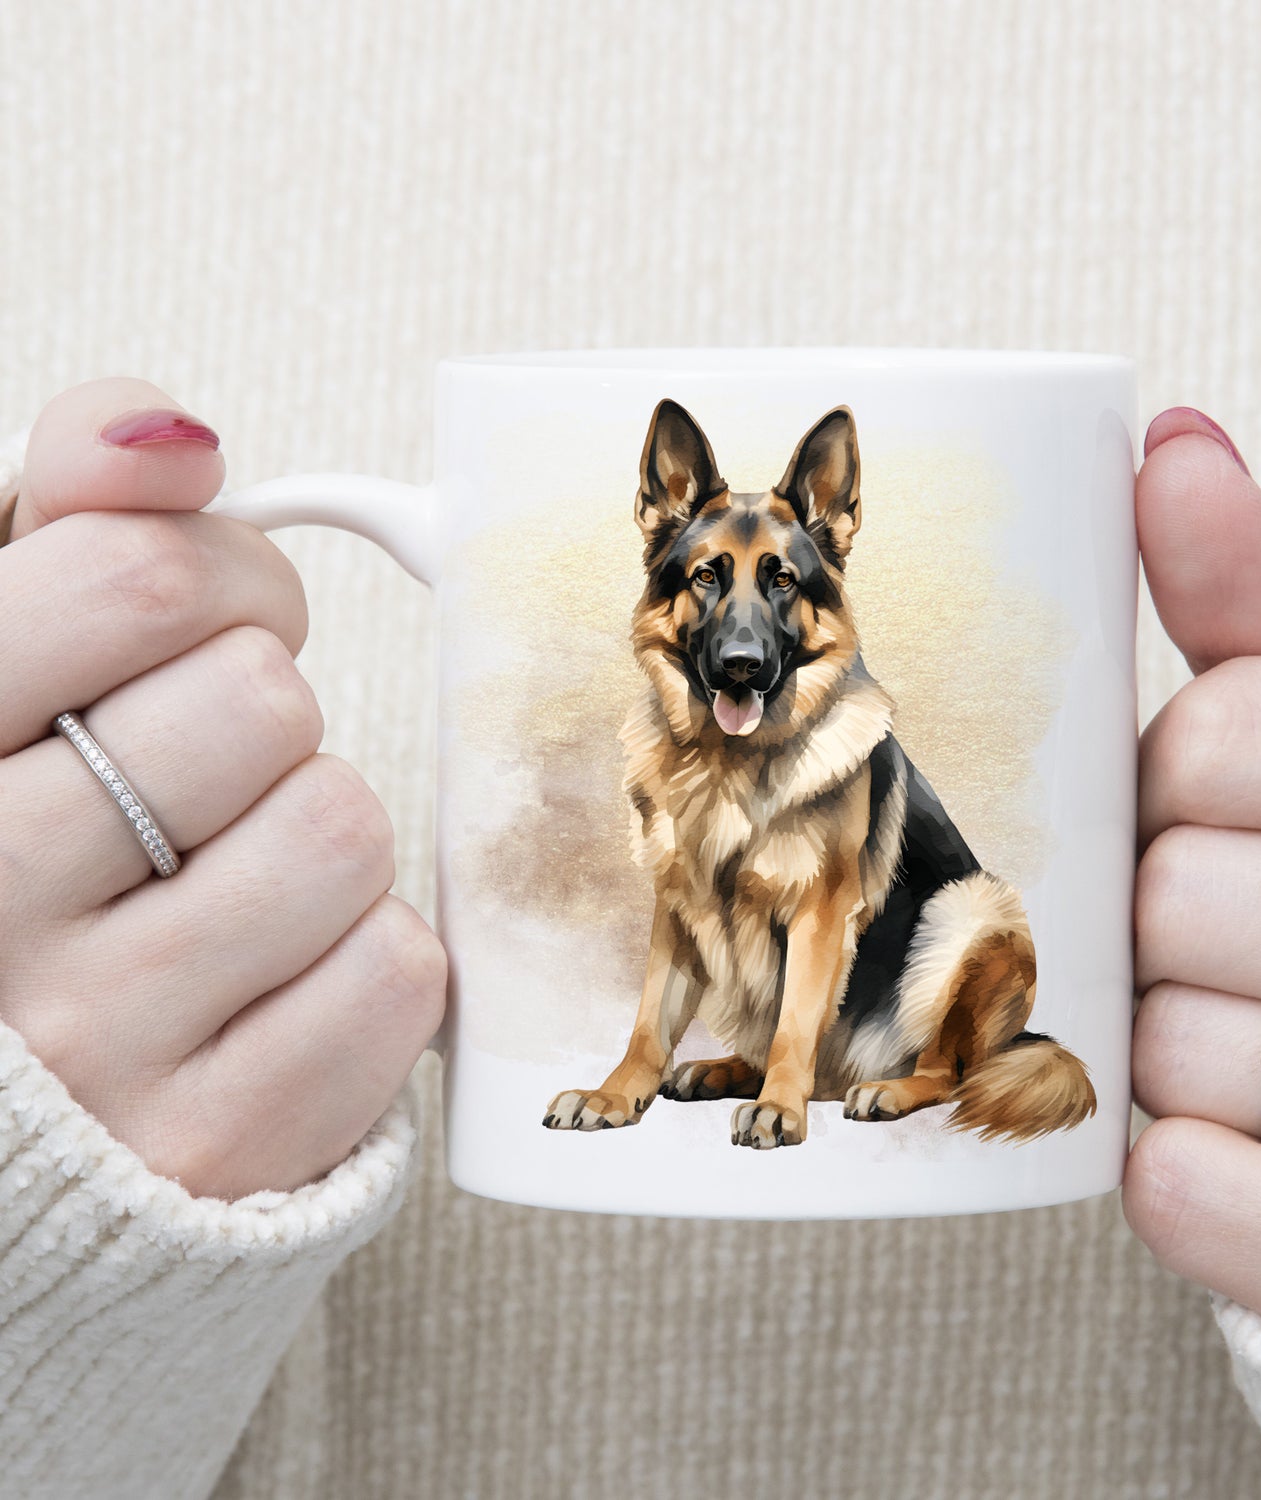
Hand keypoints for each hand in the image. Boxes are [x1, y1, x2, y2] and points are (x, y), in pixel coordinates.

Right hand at [0, 378, 444, 1198]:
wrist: (32, 1111)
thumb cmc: (30, 847)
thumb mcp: (4, 664)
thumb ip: (69, 522)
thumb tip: (172, 433)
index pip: (135, 580)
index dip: (219, 576)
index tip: (204, 619)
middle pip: (260, 701)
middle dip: (262, 710)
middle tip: (209, 767)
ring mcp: (98, 1046)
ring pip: (341, 827)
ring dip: (315, 833)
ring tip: (230, 878)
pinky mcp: (221, 1143)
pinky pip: (395, 971)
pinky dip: (363, 957)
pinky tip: (273, 978)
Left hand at [1122, 407, 1260, 1329]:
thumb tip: (1167, 441)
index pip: (1227, 733)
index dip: (1180, 776)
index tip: (1222, 804)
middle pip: (1178, 893)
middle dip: (1169, 913)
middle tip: (1240, 933)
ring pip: (1173, 1046)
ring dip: (1174, 1043)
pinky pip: (1192, 1195)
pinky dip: (1185, 1175)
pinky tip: (1248, 1144)